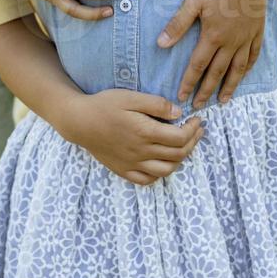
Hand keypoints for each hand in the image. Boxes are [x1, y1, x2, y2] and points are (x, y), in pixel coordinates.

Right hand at [62, 90, 203, 185]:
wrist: (79, 121)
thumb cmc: (104, 105)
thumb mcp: (130, 97)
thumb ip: (156, 104)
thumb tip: (179, 112)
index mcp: (145, 132)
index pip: (180, 138)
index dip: (194, 130)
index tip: (198, 120)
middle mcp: (141, 152)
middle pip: (178, 155)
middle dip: (192, 143)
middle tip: (196, 131)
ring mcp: (132, 164)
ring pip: (166, 170)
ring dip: (180, 160)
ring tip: (183, 146)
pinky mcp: (123, 170)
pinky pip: (147, 180)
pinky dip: (159, 174)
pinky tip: (162, 162)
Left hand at [157, 0, 267, 107]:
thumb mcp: (193, 1)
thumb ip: (178, 24)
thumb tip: (160, 44)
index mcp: (213, 36)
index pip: (198, 66)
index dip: (189, 83)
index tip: (182, 97)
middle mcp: (231, 42)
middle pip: (217, 72)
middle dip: (207, 91)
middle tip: (200, 106)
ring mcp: (246, 37)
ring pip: (237, 68)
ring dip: (229, 86)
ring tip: (223, 101)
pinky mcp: (257, 30)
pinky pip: (253, 55)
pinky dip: (247, 68)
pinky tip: (243, 75)